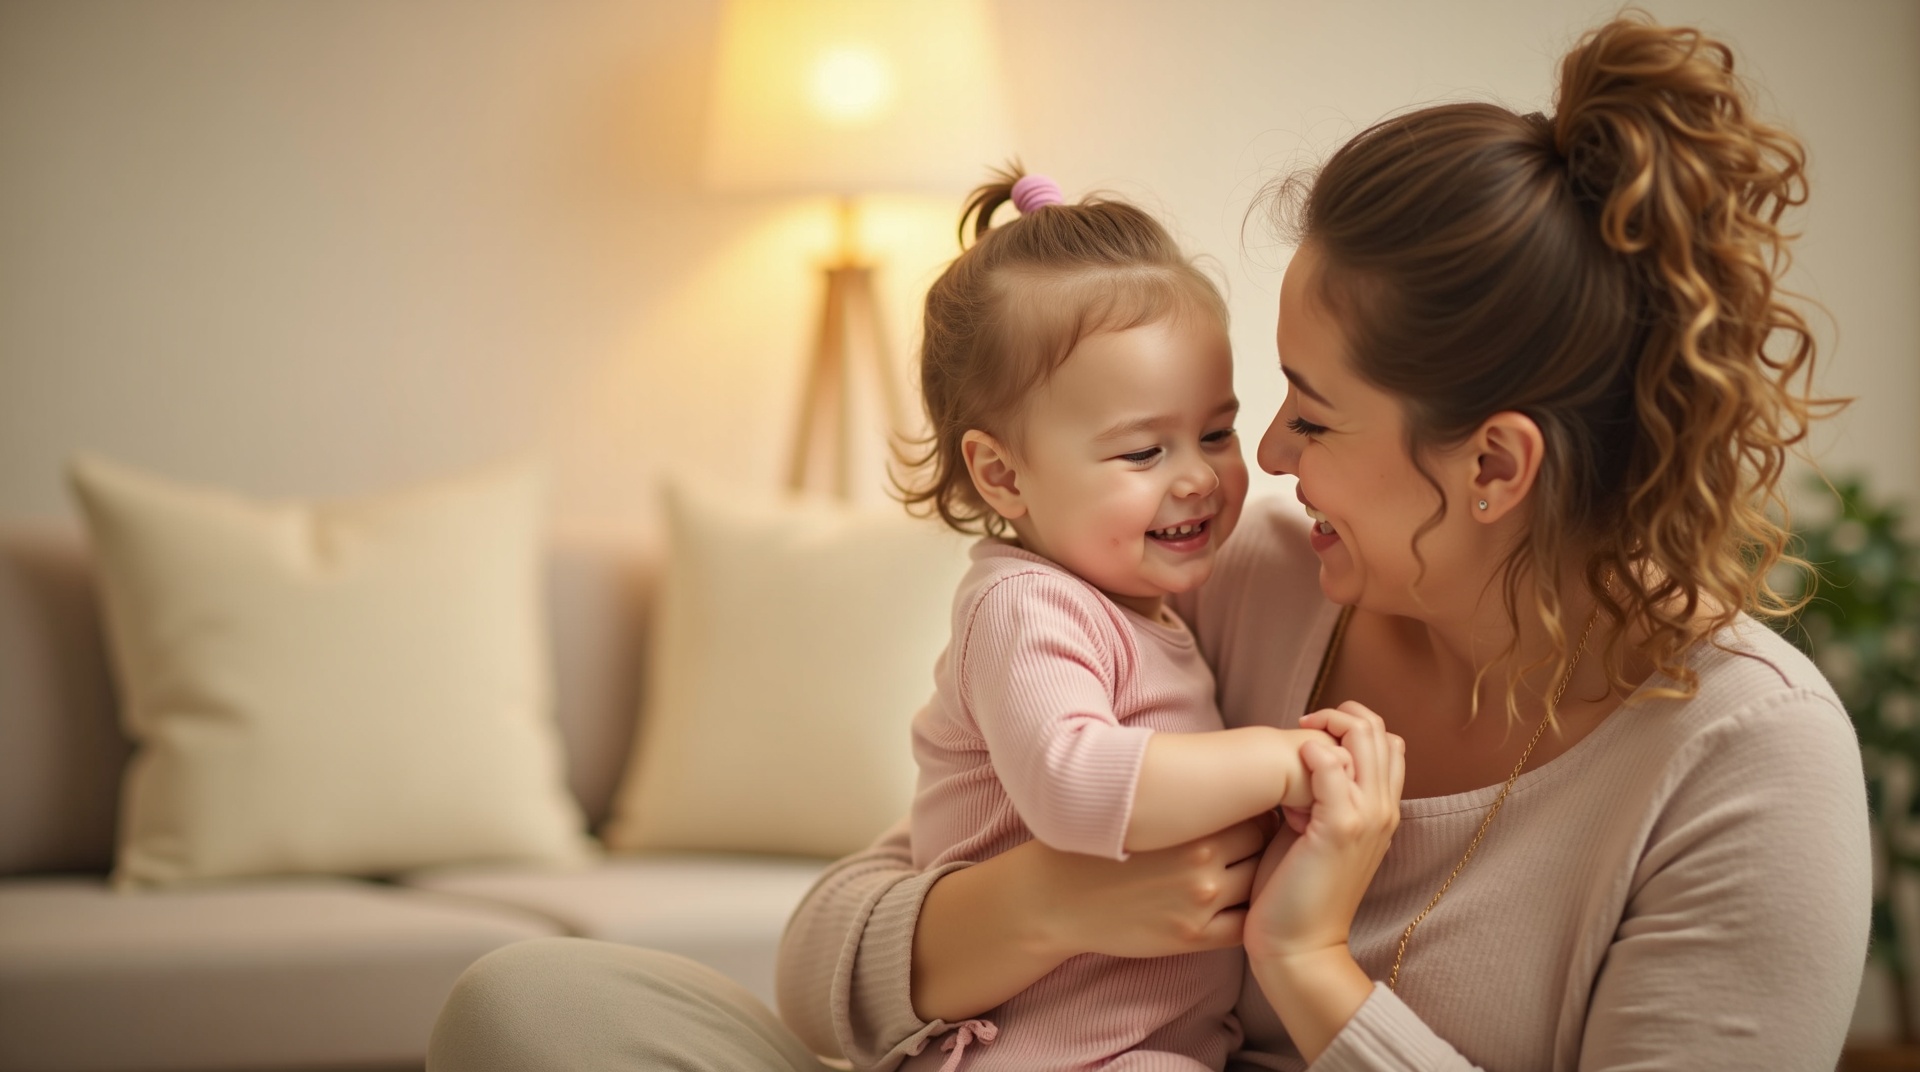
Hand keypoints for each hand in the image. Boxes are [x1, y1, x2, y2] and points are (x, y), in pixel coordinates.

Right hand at [1030, 814, 1274, 959]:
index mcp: (1189, 820)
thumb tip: (1230, 781)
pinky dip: (1246, 915)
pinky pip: (1243, 927)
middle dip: (1261, 844)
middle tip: (1249, 843)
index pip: (1255, 811)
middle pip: (1263, 846)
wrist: (1058, 897)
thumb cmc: (1096, 845)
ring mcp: (1200, 900)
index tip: (1248, 814)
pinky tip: (1231, 904)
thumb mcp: (1143, 809)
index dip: (1256, 811)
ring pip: (1259, 885)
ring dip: (1255, 879)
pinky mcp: (1192, 936)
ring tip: (1240, 871)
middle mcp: (1201, 858)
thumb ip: (1187, 799)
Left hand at [1245, 701, 1404, 964]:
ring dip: (1328, 727)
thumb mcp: (1314, 833)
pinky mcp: (1340, 828)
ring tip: (1296, 742)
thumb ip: (1319, 798)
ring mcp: (1367, 818)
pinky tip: (1291, 764)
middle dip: (1341, 716)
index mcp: (1382, 811)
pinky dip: (1313, 754)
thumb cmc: (1296, 890)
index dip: (1353, 726)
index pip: (1388, 743)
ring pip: (1366, 739)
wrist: (1299, 947)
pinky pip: (1333, 768)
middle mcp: (1383, 810)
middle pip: (1381, 732)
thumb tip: (1297, 762)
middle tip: (1303, 727)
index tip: (1312, 735)